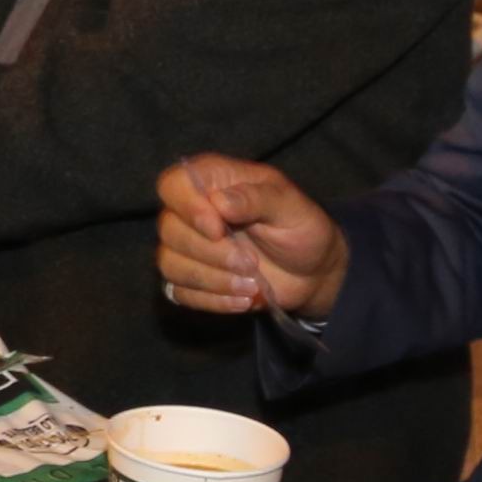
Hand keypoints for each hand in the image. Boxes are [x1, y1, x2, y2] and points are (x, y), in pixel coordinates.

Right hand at [154, 155, 348, 320]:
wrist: (312, 271)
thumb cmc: (301, 228)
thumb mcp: (290, 207)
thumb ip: (256, 198)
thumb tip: (219, 201)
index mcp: (213, 181)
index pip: (173, 184)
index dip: (188, 207)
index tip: (218, 229)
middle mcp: (192, 211)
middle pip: (169, 229)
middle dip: (211, 253)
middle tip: (251, 263)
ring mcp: (188, 247)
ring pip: (170, 263)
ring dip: (211, 279)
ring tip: (251, 285)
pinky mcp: (191, 280)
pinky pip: (179, 292)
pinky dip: (212, 300)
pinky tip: (243, 299)